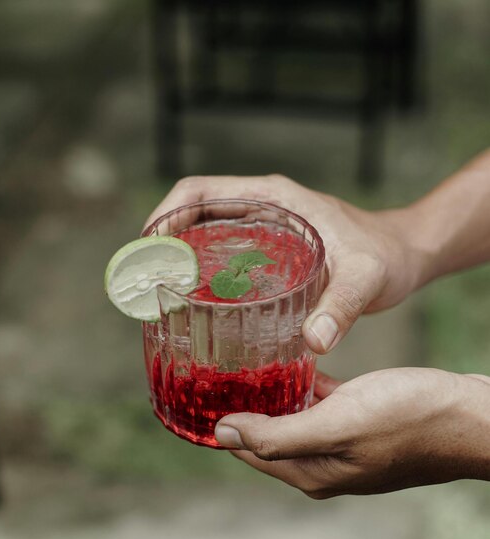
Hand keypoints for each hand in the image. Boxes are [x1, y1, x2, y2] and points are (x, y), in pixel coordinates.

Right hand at [144, 175, 424, 352]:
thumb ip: (342, 307)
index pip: (200, 191)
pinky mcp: (269, 252)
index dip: (164, 214)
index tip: (144, 248)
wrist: (403, 255)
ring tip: (157, 296)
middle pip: (193, 212)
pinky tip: (196, 307)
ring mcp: (264, 229)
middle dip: (160, 240)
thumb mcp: (366, 277)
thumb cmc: (385, 256)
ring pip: (204, 234)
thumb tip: (313, 342)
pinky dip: (200, 274)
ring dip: (177, 257)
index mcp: (274, 198)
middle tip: (142, 282)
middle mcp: (263, 208)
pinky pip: (223, 256)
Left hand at [214, 369, 489, 497]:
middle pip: (265, 433)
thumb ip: (278, 434)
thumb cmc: (410, 417)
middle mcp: (321, 461)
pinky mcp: (358, 421)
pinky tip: (292, 362)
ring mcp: (341, 441)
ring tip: (245, 362)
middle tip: (216, 370)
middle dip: (241, 406)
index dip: (219, 425)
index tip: (194, 395)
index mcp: (310, 470)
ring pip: (291, 416)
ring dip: (270, 394)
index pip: (246, 449)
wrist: (469, 415)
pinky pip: (317, 404)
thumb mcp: (339, 425)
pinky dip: (302, 387)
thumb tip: (221, 435)